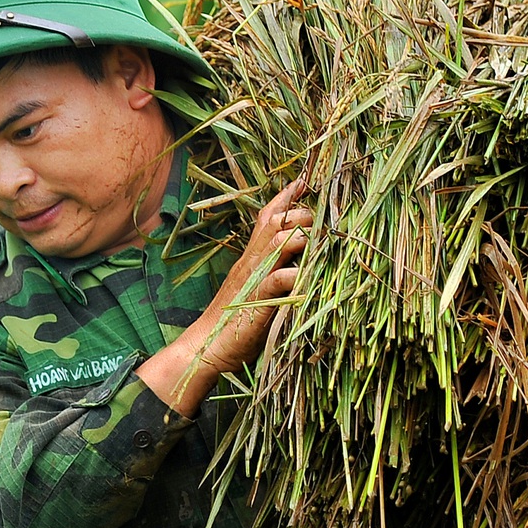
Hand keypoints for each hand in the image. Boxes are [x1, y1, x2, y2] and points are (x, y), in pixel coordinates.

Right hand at [200, 176, 312, 372]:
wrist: (205, 348)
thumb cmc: (233, 322)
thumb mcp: (255, 289)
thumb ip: (273, 271)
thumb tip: (300, 262)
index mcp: (252, 257)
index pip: (268, 216)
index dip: (287, 196)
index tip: (305, 180)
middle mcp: (252, 261)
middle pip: (276, 221)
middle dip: (302, 215)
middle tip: (322, 221)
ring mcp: (253, 279)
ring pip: (277, 242)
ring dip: (301, 237)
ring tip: (319, 240)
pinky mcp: (258, 300)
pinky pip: (278, 279)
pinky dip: (295, 274)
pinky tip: (308, 276)